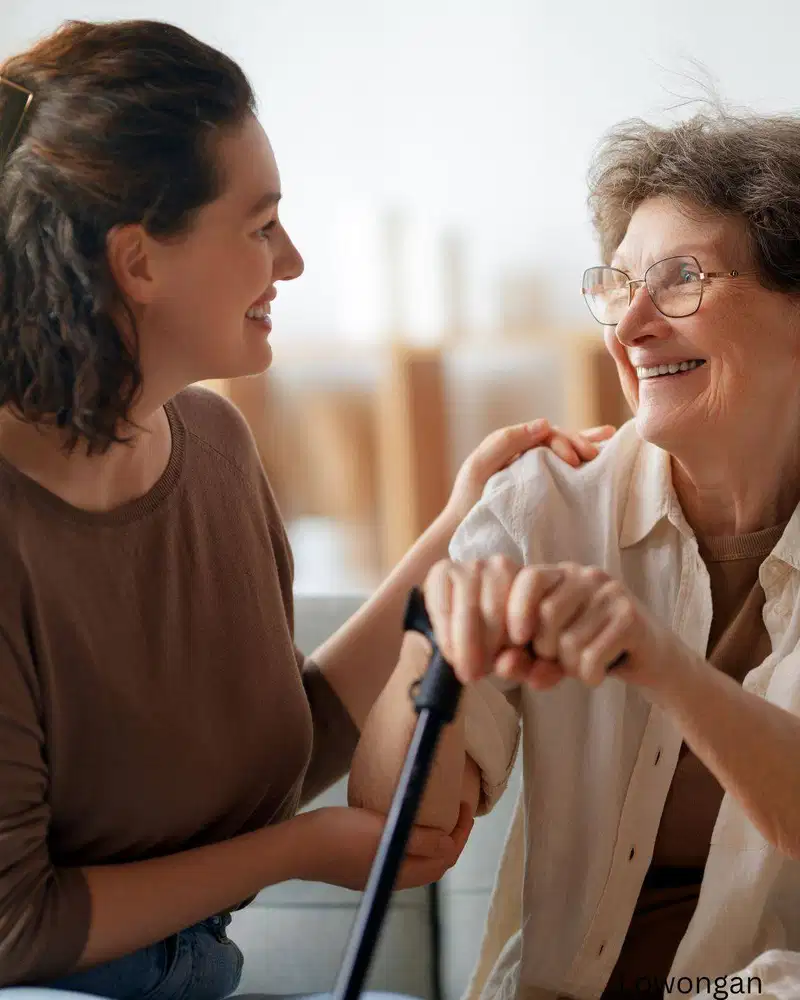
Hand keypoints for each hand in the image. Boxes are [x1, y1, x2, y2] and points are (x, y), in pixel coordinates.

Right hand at [295, 802, 473, 890]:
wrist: (296, 847)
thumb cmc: (339, 835)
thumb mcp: (383, 832)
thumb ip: (417, 839)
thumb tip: (449, 844)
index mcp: (401, 873)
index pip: (443, 859)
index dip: (460, 835)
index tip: (466, 807)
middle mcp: (391, 878)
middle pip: (433, 863)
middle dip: (451, 839)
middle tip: (457, 810)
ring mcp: (375, 873)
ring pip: (417, 860)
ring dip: (432, 840)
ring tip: (437, 814)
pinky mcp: (361, 864)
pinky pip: (399, 855)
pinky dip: (413, 841)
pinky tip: (405, 823)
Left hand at [423, 556, 692, 692]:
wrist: (652, 660)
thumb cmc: (591, 650)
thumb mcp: (551, 651)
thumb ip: (525, 656)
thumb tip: (502, 666)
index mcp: (562, 575)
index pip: (530, 578)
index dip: (517, 610)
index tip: (518, 641)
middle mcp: (586, 576)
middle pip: (546, 614)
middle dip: (546, 650)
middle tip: (561, 660)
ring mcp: (611, 593)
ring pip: (568, 641)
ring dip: (570, 667)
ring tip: (584, 664)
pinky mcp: (631, 617)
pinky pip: (591, 656)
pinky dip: (589, 674)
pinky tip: (598, 672)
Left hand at [443, 421, 614, 526]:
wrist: (465, 529)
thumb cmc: (468, 500)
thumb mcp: (480, 466)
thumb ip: (506, 442)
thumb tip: (545, 423)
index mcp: (512, 443)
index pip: (544, 434)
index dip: (562, 442)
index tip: (572, 460)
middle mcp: (525, 452)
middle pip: (558, 439)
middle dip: (578, 443)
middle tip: (594, 456)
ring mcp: (534, 468)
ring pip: (565, 449)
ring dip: (586, 444)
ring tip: (609, 440)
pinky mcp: (541, 486)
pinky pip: (565, 468)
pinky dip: (583, 458)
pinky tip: (603, 450)